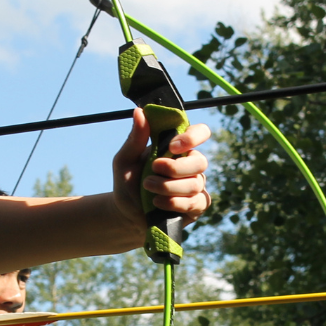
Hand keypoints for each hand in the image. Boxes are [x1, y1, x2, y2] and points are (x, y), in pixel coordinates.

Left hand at [111, 109, 209, 230]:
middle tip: (152, 171)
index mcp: (177, 148)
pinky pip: (196, 202)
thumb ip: (135, 138)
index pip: (200, 133)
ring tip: (148, 188)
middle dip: (174, 169)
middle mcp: (190, 164)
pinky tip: (158, 204)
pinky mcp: (196, 206)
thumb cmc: (127, 182)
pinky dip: (174, 203)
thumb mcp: (124, 159)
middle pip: (200, 161)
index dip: (192, 137)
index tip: (172, 146)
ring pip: (195, 184)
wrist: (125, 213)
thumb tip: (140, 112)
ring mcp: (195, 186)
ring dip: (168, 187)